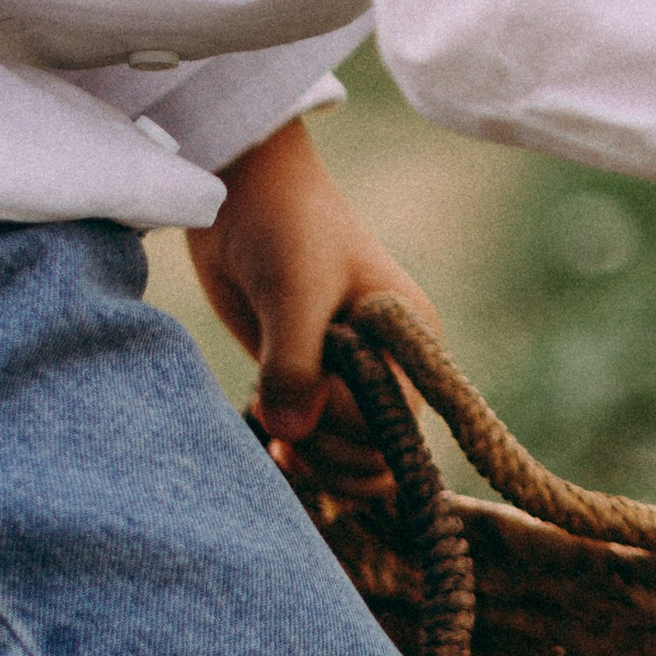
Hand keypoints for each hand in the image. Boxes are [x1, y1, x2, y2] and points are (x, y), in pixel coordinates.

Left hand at [187, 116, 438, 447]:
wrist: (243, 195)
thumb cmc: (286, 228)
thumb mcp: (295, 291)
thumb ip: (296, 363)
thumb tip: (293, 433)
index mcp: (412, 339)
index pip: (398, 424)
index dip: (349, 430)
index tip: (304, 399)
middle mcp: (391, 364)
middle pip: (378, 454)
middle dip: (328, 454)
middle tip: (279, 422)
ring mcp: (351, 376)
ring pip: (350, 458)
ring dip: (311, 459)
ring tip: (271, 426)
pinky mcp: (310, 381)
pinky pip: (318, 443)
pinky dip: (296, 453)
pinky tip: (271, 440)